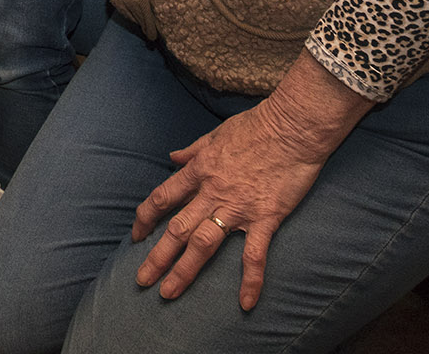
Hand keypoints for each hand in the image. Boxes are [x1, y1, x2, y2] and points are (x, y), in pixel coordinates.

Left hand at [129, 51, 372, 308]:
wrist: (292, 126)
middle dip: (156, 256)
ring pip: (202, 244)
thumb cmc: (256, 126)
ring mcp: (237, 207)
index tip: (135, 236)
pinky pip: (254, 254)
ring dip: (184, 271)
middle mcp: (212, 192)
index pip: (162, 198)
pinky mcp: (265, 217)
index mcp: (199, 170)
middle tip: (141, 280)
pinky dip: (251, 280)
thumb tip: (171, 158)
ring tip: (168, 293)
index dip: (145, 218)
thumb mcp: (215, 133)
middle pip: (176, 228)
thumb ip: (192, 150)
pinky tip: (245, 303)